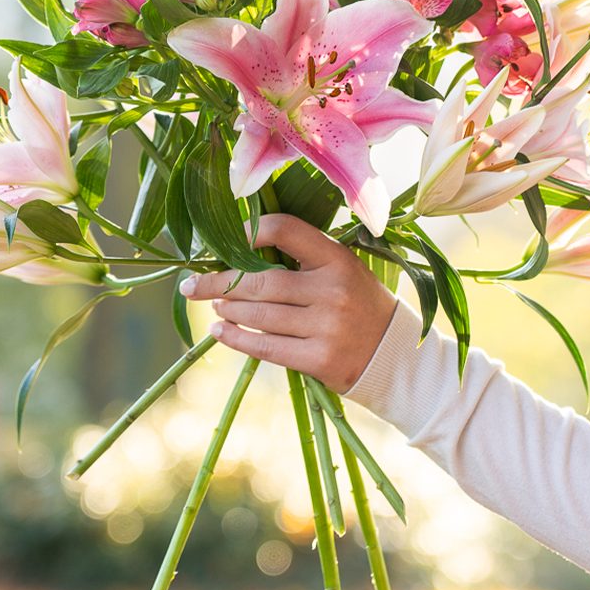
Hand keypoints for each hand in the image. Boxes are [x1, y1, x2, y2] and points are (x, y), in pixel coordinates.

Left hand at [179, 213, 396, 392]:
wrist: (396, 356)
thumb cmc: (360, 305)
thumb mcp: (343, 270)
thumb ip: (303, 259)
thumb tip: (240, 255)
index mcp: (338, 258)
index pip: (284, 229)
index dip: (249, 232)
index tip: (226, 241)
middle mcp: (332, 290)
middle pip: (261, 280)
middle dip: (219, 281)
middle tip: (193, 284)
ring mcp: (326, 327)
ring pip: (259, 315)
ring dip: (228, 309)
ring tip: (214, 305)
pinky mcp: (319, 359)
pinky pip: (266, 347)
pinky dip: (237, 338)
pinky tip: (221, 331)